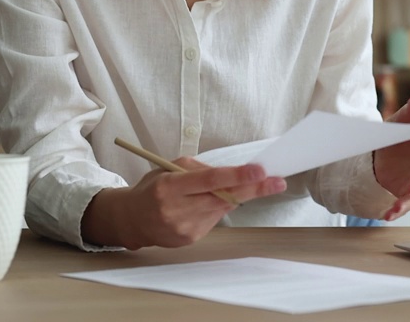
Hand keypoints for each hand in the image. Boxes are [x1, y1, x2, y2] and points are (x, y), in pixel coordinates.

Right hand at [82, 159, 285, 248]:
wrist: (131, 219)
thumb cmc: (153, 188)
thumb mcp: (169, 169)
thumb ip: (198, 170)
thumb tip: (231, 174)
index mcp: (169, 187)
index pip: (210, 181)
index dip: (237, 176)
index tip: (259, 171)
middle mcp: (177, 210)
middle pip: (223, 198)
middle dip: (254, 189)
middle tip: (278, 181)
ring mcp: (184, 228)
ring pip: (222, 208)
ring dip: (235, 196)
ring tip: (237, 185)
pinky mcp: (190, 239)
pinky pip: (214, 218)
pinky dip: (217, 207)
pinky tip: (206, 203)